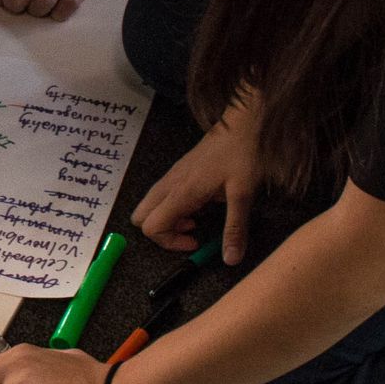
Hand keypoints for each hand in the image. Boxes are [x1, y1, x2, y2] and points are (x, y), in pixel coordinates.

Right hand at [134, 92, 264, 264]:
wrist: (243, 122)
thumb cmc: (243, 155)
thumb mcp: (243, 195)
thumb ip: (235, 228)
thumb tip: (230, 260)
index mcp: (181, 192)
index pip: (151, 226)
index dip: (168, 242)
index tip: (195, 241)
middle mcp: (170, 184)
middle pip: (141, 217)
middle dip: (160, 233)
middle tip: (190, 233)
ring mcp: (172, 175)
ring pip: (149, 205)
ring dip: (167, 220)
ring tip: (196, 220)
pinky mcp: (179, 171)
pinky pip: (162, 196)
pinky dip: (173, 208)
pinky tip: (200, 205)